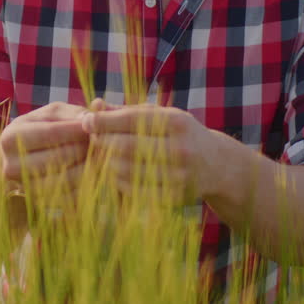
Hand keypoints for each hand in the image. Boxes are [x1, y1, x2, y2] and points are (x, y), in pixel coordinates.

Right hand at [0, 102, 90, 203]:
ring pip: (66, 180)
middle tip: (99, 142)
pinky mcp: (40, 203)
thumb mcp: (49, 116)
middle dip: (84, 148)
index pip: (50, 133)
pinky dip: (86, 185)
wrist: (18, 162)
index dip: (76, 130)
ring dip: (88, 167)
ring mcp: (25, 188)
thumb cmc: (38, 131)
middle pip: (59, 157)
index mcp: (11, 138)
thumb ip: (69, 113)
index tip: (93, 126)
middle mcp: (12, 166)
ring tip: (99, 156)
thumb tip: (89, 118)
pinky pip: (69, 198)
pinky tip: (93, 172)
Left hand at [80, 102, 221, 205]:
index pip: (131, 120)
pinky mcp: (173, 197)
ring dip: (106, 162)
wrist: (217, 165)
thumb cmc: (180, 134)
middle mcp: (180, 149)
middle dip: (102, 142)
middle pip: (125, 146)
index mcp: (177, 122)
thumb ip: (127, 110)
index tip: (86, 121)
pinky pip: (133, 190)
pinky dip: (117, 180)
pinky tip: (115, 171)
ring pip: (126, 170)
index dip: (103, 121)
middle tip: (92, 139)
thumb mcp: (161, 115)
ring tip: (101, 155)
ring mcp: (178, 176)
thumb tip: (93, 105)